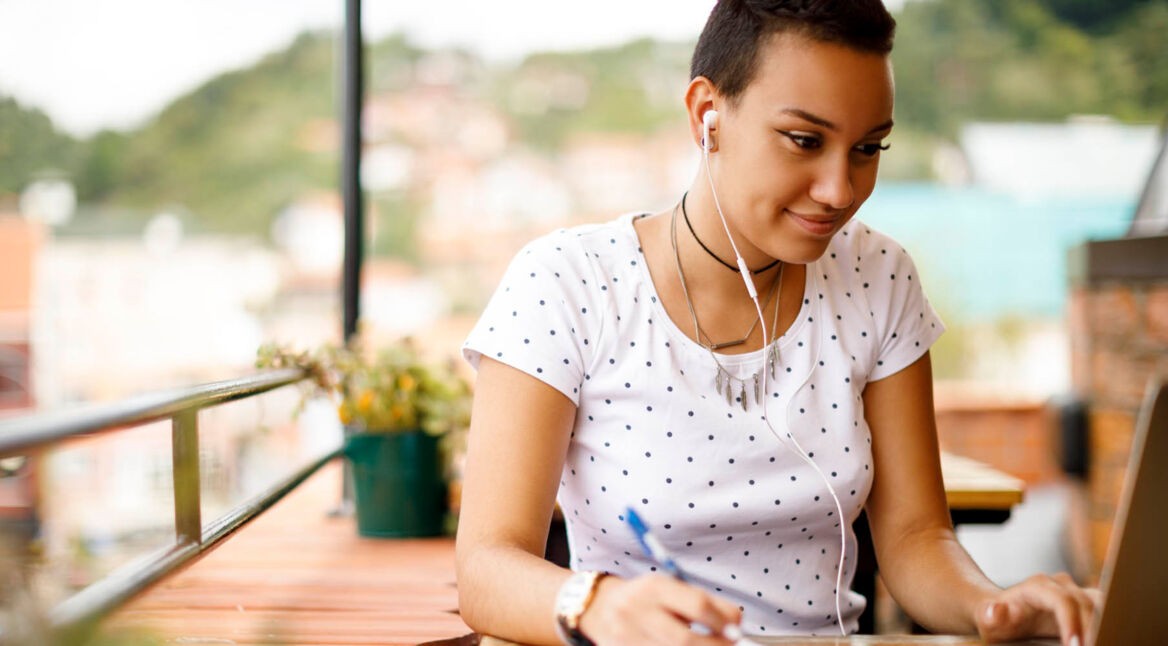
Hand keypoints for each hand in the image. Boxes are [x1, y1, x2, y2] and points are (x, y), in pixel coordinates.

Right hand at [578, 573, 741, 645]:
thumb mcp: (669, 588)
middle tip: (728, 645)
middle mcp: (637, 611)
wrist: (599, 608)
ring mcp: (627, 637)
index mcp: (654, 587)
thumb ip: (702, 602)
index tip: (736, 630)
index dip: (723, 621)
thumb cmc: (645, 599)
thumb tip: (736, 622)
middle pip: (685, 640)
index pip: (697, 605)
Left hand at [975, 573, 1100, 645]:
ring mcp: (1076, 592)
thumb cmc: (996, 618)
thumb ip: (991, 614)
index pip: (1063, 602)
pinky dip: (1109, 625)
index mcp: (1037, 586)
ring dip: (1107, 625)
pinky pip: (1106, 611)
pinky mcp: (1087, 603)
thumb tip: (996, 610)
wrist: (1002, 613)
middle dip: (1095, 629)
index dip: (1072, 624)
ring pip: (1103, 605)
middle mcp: (1060, 585)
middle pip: (1088, 604)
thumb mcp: (988, 618)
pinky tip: (1106, 638)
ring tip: (1105, 641)